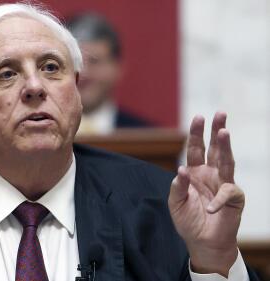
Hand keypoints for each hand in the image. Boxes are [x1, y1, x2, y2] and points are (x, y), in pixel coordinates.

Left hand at [168, 112, 243, 276]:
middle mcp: (210, 174)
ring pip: (226, 161)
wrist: (202, 242)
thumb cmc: (188, 221)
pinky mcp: (233, 199)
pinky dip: (218, 199)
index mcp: (194, 172)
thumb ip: (177, 187)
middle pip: (214, 149)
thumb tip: (181, 170)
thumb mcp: (175, 203)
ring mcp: (223, 184)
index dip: (197, 134)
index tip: (199, 116)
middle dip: (216, 130)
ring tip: (224, 132)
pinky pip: (227, 194)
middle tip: (220, 113)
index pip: (195, 149)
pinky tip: (210, 207)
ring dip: (224, 147)